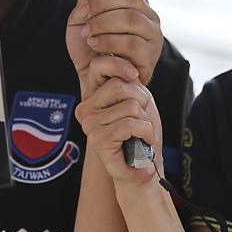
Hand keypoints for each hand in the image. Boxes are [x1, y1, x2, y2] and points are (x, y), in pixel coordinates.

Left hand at [66, 0, 163, 96]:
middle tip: (84, 14)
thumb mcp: (82, 23)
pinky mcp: (151, 55)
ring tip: (88, 33)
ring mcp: (152, 35)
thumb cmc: (91, 53)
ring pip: (131, 18)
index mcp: (133, 4)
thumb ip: (85, 0)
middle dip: (100, 4)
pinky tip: (96, 45)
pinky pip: (131, 43)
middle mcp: (147, 16)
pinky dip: (109, 41)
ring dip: (103, 24)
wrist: (97, 84)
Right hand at [75, 55, 162, 185]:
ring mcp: (89, 124)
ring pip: (130, 106)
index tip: (137, 81)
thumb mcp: (136, 99)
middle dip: (141, 101)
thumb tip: (127, 66)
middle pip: (120, 85)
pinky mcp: (98, 139)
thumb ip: (128, 81)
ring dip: (145, 120)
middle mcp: (85, 109)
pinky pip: (130, 124)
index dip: (125, 70)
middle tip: (143, 118)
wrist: (144, 166)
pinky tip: (146, 140)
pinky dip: (146, 132)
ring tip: (143, 132)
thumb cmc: (141, 132)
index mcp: (90, 96)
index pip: (104, 66)